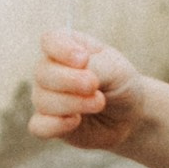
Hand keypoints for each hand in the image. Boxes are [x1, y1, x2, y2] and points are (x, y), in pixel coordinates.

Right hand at [29, 29, 146, 151]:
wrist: (130, 116)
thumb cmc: (120, 84)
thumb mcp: (115, 69)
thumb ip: (94, 67)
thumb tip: (76, 75)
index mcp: (65, 46)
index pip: (50, 40)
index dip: (62, 50)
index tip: (83, 60)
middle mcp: (50, 70)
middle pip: (42, 72)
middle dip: (70, 81)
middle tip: (94, 86)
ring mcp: (45, 97)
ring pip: (42, 100)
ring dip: (73, 103)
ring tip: (99, 103)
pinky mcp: (47, 124)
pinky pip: (39, 126)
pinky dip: (56, 125)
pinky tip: (76, 121)